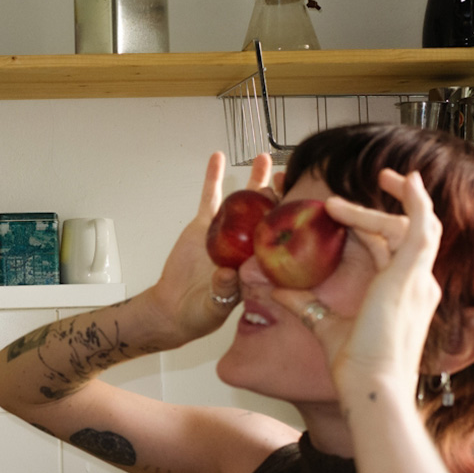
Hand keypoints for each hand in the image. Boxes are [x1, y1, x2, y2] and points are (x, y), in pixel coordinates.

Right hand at [149, 152, 274, 343]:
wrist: (173, 309)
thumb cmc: (200, 313)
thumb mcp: (214, 308)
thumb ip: (221, 292)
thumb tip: (225, 274)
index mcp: (257, 264)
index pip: (280, 237)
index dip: (291, 219)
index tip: (300, 201)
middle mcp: (246, 245)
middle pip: (267, 213)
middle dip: (279, 192)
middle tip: (287, 173)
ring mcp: (225, 233)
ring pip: (244, 201)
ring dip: (254, 179)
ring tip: (264, 158)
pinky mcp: (203, 226)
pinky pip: (210, 198)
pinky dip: (213, 178)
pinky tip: (217, 159)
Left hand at [272, 170, 441, 397]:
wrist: (369, 384)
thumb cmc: (353, 366)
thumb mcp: (324, 325)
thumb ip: (303, 304)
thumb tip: (273, 290)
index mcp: (400, 295)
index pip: (386, 249)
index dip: (365, 227)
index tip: (338, 213)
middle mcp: (416, 285)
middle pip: (403, 233)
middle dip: (384, 209)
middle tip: (362, 189)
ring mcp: (418, 279)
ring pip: (410, 225)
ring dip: (392, 202)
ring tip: (372, 182)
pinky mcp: (411, 274)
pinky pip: (421, 226)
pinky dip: (416, 201)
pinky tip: (406, 181)